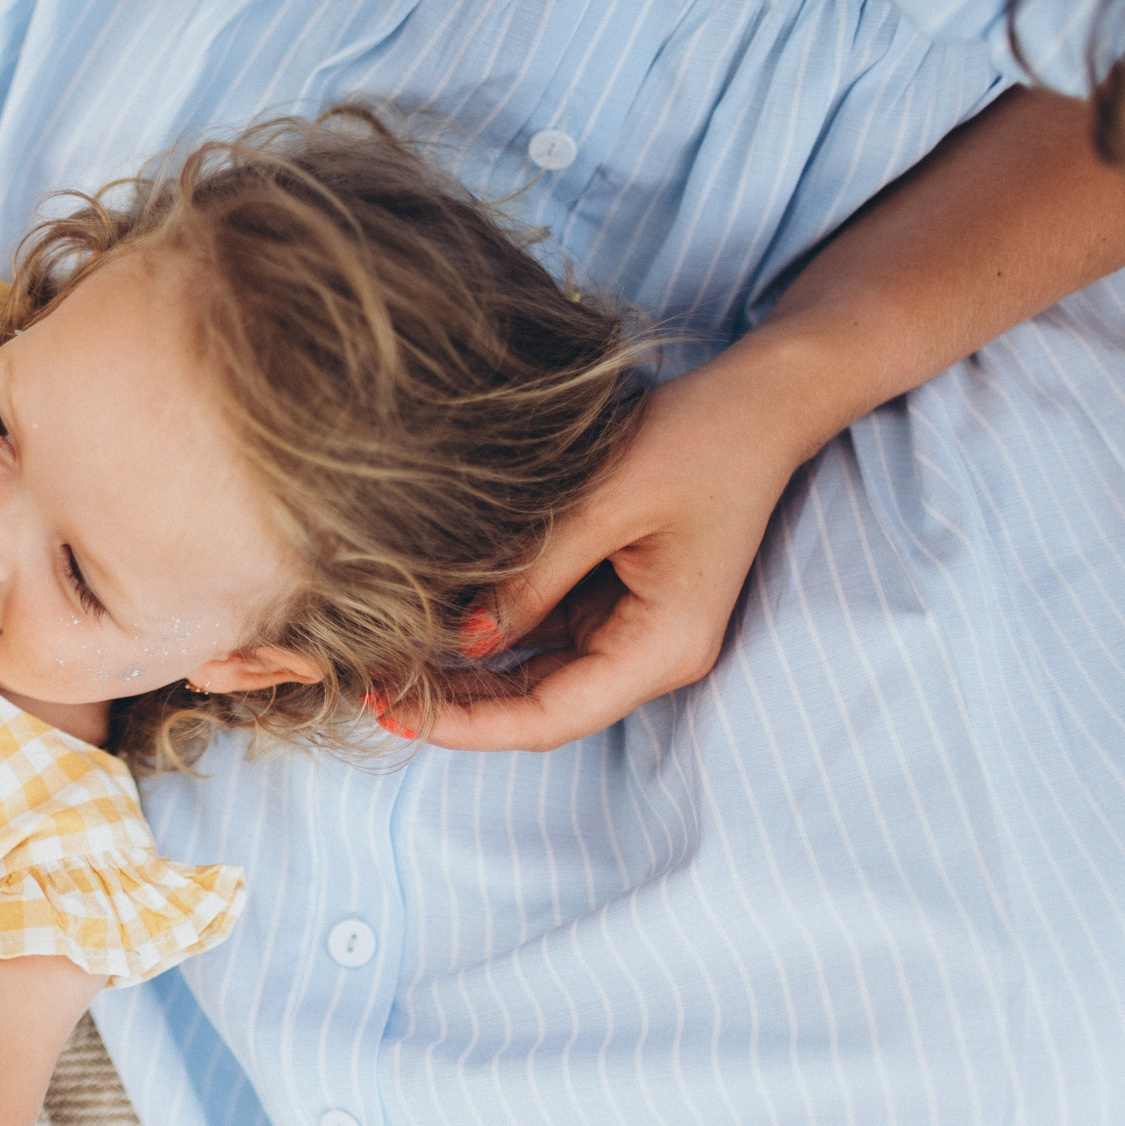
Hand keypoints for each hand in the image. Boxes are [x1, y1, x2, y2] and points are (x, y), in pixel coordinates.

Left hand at [417, 347, 813, 751]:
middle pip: (537, 704)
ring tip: (382, 657)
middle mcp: (650, 653)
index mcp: (661, 648)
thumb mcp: (601, 504)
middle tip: (365, 687)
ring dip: (464, 671)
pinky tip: (429, 618)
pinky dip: (489, 630)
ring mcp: (633, 627)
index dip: (466, 726)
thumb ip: (531, 577)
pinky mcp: (617, 597)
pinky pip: (543, 629)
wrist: (759, 398)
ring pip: (533, 672)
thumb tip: (459, 643)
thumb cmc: (696, 440)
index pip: (549, 718)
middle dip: (454, 704)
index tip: (390, 714)